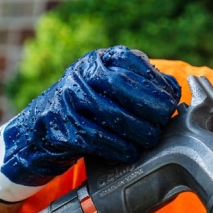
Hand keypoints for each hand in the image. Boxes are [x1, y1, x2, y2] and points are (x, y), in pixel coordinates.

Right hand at [0, 46, 180, 202]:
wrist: (40, 132)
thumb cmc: (89, 111)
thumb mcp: (111, 90)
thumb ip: (141, 86)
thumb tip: (173, 89)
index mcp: (98, 60)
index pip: (130, 63)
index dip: (154, 83)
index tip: (171, 101)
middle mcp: (80, 74)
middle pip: (119, 85)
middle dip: (147, 105)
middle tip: (164, 121)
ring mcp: (67, 99)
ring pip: (108, 112)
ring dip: (135, 129)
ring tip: (150, 139)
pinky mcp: (60, 127)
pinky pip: (93, 137)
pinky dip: (115, 146)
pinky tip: (129, 152)